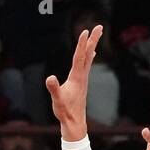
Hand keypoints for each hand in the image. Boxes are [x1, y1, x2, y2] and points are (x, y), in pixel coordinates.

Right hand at [45, 25, 102, 141]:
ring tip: (96, 36)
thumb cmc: (65, 111)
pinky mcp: (81, 83)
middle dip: (93, 40)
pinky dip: (89, 56)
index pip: (79, 57)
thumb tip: (50, 78)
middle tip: (99, 26)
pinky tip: (91, 54)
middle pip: (88, 54)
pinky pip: (86, 64)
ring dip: (92, 46)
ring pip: (89, 58)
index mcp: (76, 77)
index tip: (85, 31)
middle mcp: (82, 76)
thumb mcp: (57, 100)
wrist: (74, 122)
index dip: (82, 44)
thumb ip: (54, 88)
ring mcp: (83, 79)